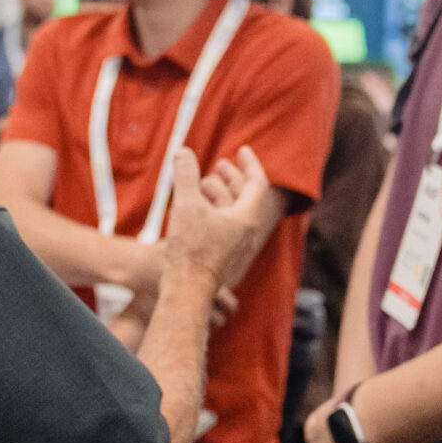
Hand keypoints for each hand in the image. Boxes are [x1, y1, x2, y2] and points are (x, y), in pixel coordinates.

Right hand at [164, 146, 273, 290]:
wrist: (188, 291)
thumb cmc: (190, 250)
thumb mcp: (185, 206)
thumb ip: (185, 176)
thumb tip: (184, 152)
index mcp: (247, 219)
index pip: (257, 184)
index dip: (250, 164)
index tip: (242, 150)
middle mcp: (249, 235)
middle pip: (247, 198)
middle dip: (234, 178)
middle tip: (221, 164)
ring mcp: (240, 249)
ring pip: (237, 214)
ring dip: (223, 195)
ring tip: (204, 184)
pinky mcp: (228, 260)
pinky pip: (229, 229)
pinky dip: (218, 213)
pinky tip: (200, 211)